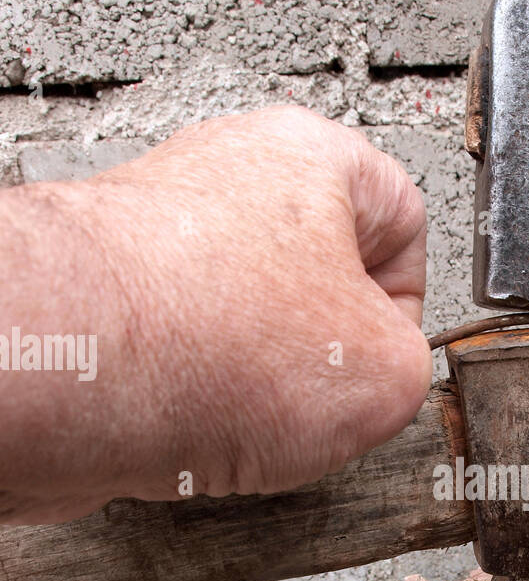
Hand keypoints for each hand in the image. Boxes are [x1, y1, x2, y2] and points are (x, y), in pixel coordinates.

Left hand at [0, 107, 431, 523]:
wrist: (63, 379)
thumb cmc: (202, 342)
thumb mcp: (386, 375)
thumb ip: (412, 368)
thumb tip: (381, 380)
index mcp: (312, 156)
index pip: (404, 221)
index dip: (407, 304)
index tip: (388, 354)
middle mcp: (228, 180)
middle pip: (317, 282)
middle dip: (324, 355)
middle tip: (321, 395)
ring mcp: (161, 238)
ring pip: (249, 330)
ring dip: (260, 386)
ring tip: (249, 415)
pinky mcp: (108, 299)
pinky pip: (185, 359)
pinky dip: (198, 402)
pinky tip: (194, 425)